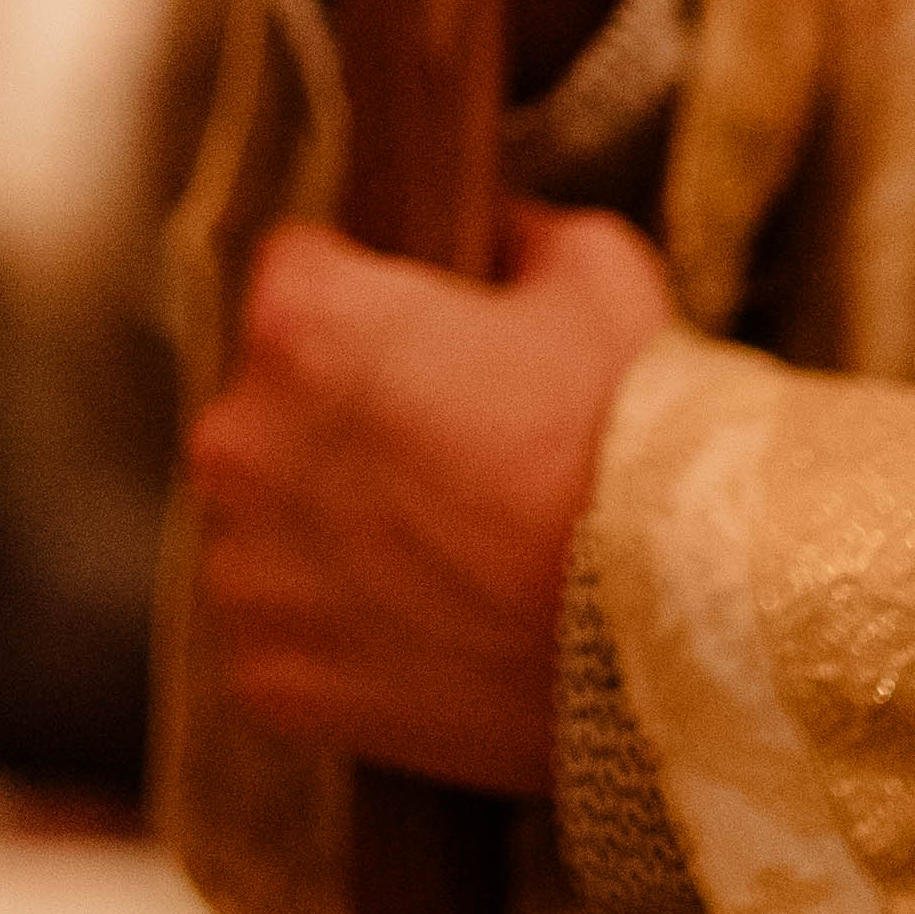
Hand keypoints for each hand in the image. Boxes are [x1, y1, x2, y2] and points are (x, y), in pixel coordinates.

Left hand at [184, 204, 673, 793]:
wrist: (674, 630)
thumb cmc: (632, 441)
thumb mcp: (599, 279)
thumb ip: (524, 236)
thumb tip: (504, 236)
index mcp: (302, 322)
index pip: (299, 272)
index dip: (372, 296)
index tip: (424, 336)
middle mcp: (240, 440)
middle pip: (271, 407)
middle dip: (343, 421)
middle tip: (451, 456)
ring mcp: (247, 571)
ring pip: (267, 525)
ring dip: (329, 529)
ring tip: (445, 555)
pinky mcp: (268, 677)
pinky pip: (285, 633)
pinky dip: (339, 633)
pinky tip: (429, 628)